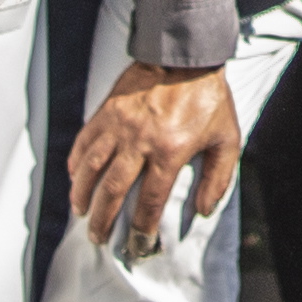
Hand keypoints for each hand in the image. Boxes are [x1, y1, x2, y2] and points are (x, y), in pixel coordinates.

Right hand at [65, 64, 238, 253]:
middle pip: (113, 191)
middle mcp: (140, 142)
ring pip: (91, 168)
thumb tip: (205, 210)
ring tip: (80, 212)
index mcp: (170, 151)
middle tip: (97, 237)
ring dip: (82, 194)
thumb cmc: (209, 97)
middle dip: (103, 220)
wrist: (186, 56)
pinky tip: (74, 177)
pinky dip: (76, 161)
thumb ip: (218, 177)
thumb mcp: (227, 139)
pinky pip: (85, 141)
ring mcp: (119, 126)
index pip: (150, 201)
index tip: (139, 244)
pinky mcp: (107, 111)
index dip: (142, 227)